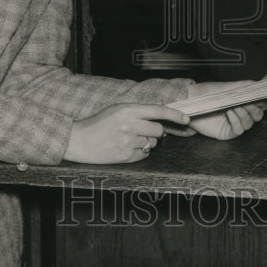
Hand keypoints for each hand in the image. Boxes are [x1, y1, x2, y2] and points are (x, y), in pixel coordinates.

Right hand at [64, 103, 189, 163]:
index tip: (186, 119)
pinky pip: (144, 155)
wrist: (80, 140)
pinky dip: (140, 152)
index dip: (175, 115)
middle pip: (159, 130)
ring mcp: (128, 142)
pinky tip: (126, 148)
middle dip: (156, 132)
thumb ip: (138, 110)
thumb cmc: (98, 123)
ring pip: (152, 144)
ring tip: (129, 139)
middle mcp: (130, 125)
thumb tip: (160, 112)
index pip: (159, 111)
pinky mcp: (126, 156)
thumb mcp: (117, 109)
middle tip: (144, 131)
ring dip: (146, 142)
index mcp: (128, 110)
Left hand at [185, 81, 266, 140]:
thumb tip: (258, 85)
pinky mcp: (226, 132)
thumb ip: (244, 86)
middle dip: (255, 109)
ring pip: (249, 124)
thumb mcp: (227, 86)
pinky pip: (238, 130)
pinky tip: (230, 113)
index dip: (261, 102)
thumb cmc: (207, 92)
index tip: (260, 97)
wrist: (191, 100)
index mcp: (241, 103)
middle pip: (257, 116)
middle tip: (248, 103)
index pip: (259, 105)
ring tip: (235, 106)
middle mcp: (239, 114)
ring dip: (245, 114)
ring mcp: (233, 123)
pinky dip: (237, 121)